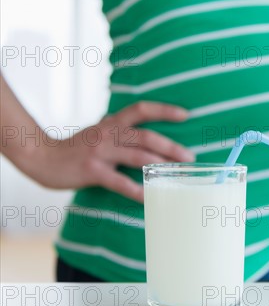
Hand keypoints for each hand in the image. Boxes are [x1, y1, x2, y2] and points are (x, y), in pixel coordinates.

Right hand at [30, 102, 194, 202]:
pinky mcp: (92, 171)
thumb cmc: (74, 147)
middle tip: (190, 156)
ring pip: (136, 156)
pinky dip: (135, 190)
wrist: (41, 156)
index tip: (185, 115)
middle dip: (170, 146)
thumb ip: (118, 131)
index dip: (164, 110)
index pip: (141, 109)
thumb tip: (145, 137)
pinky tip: (148, 196)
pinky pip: (118, 182)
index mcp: (111, 123)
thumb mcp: (98, 131)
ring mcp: (100, 152)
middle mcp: (108, 133)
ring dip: (159, 165)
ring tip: (176, 174)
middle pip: (145, 136)